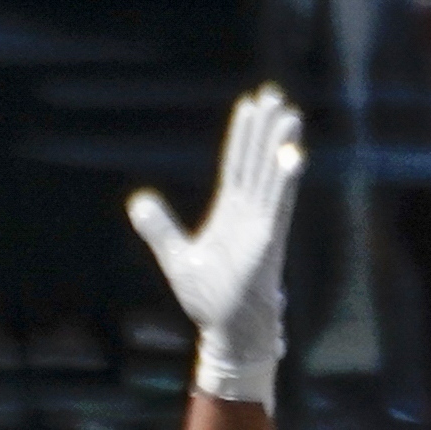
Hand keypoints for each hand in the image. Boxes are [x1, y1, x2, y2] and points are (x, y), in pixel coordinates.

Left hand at [127, 89, 305, 409]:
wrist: (228, 335)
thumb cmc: (209, 302)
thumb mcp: (176, 257)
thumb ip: (159, 227)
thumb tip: (137, 200)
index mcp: (232, 215)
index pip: (238, 166)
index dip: (244, 136)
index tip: (251, 106)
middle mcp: (252, 215)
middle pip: (258, 162)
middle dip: (266, 129)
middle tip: (275, 94)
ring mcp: (263, 226)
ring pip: (273, 176)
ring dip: (280, 145)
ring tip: (288, 113)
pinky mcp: (269, 242)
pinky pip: (279, 203)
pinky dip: (286, 178)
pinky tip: (293, 154)